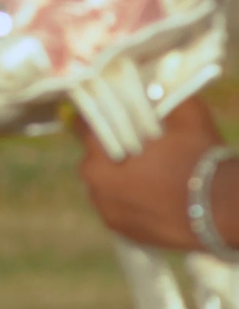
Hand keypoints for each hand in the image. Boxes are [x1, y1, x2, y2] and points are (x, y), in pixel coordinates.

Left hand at [76, 96, 222, 250]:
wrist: (225, 210)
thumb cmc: (201, 159)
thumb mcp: (185, 114)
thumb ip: (162, 93)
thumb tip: (153, 77)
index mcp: (99, 155)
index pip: (85, 127)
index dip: (95, 117)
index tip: (104, 113)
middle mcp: (95, 185)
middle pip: (95, 158)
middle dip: (111, 150)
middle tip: (138, 146)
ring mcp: (108, 212)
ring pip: (106, 183)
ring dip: (119, 176)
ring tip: (149, 172)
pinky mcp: (124, 231)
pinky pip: (119, 206)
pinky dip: (129, 198)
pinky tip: (152, 192)